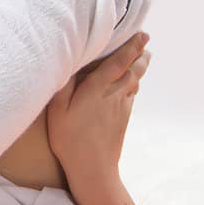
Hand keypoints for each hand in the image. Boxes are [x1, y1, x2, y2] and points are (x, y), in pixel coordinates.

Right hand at [45, 31, 150, 186]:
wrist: (94, 169)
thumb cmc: (70, 139)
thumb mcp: (58, 110)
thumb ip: (64, 84)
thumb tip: (69, 62)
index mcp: (98, 88)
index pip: (119, 62)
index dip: (132, 47)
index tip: (142, 34)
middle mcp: (114, 95)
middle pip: (133, 70)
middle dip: (140, 54)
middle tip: (145, 41)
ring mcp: (121, 108)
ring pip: (135, 82)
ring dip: (140, 68)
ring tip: (143, 57)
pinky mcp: (124, 119)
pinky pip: (131, 95)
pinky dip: (134, 84)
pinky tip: (131, 84)